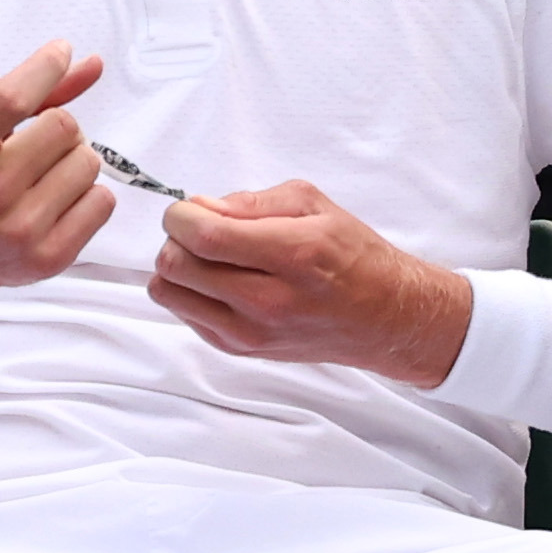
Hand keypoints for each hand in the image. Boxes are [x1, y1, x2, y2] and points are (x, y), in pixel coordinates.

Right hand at [0, 40, 112, 331]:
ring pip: (88, 163)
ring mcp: (18, 232)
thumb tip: (93, 64)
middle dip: (57, 124)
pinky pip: (103, 202)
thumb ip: (22, 87)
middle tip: (35, 141)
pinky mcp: (48, 259)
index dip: (45, 68)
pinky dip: (86, 195)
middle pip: (64, 127)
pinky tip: (54, 201)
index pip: (11, 100)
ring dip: (72, 160)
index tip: (58, 54)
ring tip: (41, 175)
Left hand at [150, 181, 469, 376]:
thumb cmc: (352, 256)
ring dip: (178, 267)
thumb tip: (200, 207)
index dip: (181, 216)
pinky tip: (223, 282)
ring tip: (209, 258)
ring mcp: (251, 333)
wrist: (383, 317)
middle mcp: (269, 301)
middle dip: (177, 237)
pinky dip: (190, 292)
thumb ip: (250, 202)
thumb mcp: (313, 206)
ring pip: (168, 293)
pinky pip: (184, 314)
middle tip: (202, 230)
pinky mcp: (240, 350)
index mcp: (292, 255)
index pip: (203, 236)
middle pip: (176, 265)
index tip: (190, 209)